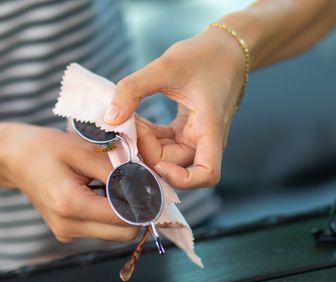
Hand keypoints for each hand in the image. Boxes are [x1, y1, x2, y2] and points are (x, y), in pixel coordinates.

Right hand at [0, 123, 137, 241]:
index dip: (144, 202)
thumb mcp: (84, 151)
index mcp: (70, 205)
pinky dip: (110, 213)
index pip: (125, 219)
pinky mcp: (67, 233)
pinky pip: (102, 229)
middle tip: (137, 182)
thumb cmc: (46, 148)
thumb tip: (148, 186)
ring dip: (124, 211)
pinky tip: (102, 191)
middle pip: (125, 233)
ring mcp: (67, 234)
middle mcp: (68, 227)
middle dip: (137, 210)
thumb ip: (117, 170)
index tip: (150, 182)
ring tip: (115, 183)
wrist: (14, 158)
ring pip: (116, 233)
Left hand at [104, 28, 245, 188]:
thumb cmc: (204, 55)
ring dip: (146, 145)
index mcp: (210, 128)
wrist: (226, 49)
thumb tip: (110, 119)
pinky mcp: (187, 132)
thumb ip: (133, 90)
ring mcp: (196, 137)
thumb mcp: (165, 67)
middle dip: (148, 152)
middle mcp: (206, 140)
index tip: (157, 162)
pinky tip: (136, 120)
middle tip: (130, 126)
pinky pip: (165, 145)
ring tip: (131, 120)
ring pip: (167, 158)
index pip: (207, 174)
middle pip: (176, 166)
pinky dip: (149, 138)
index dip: (181, 179)